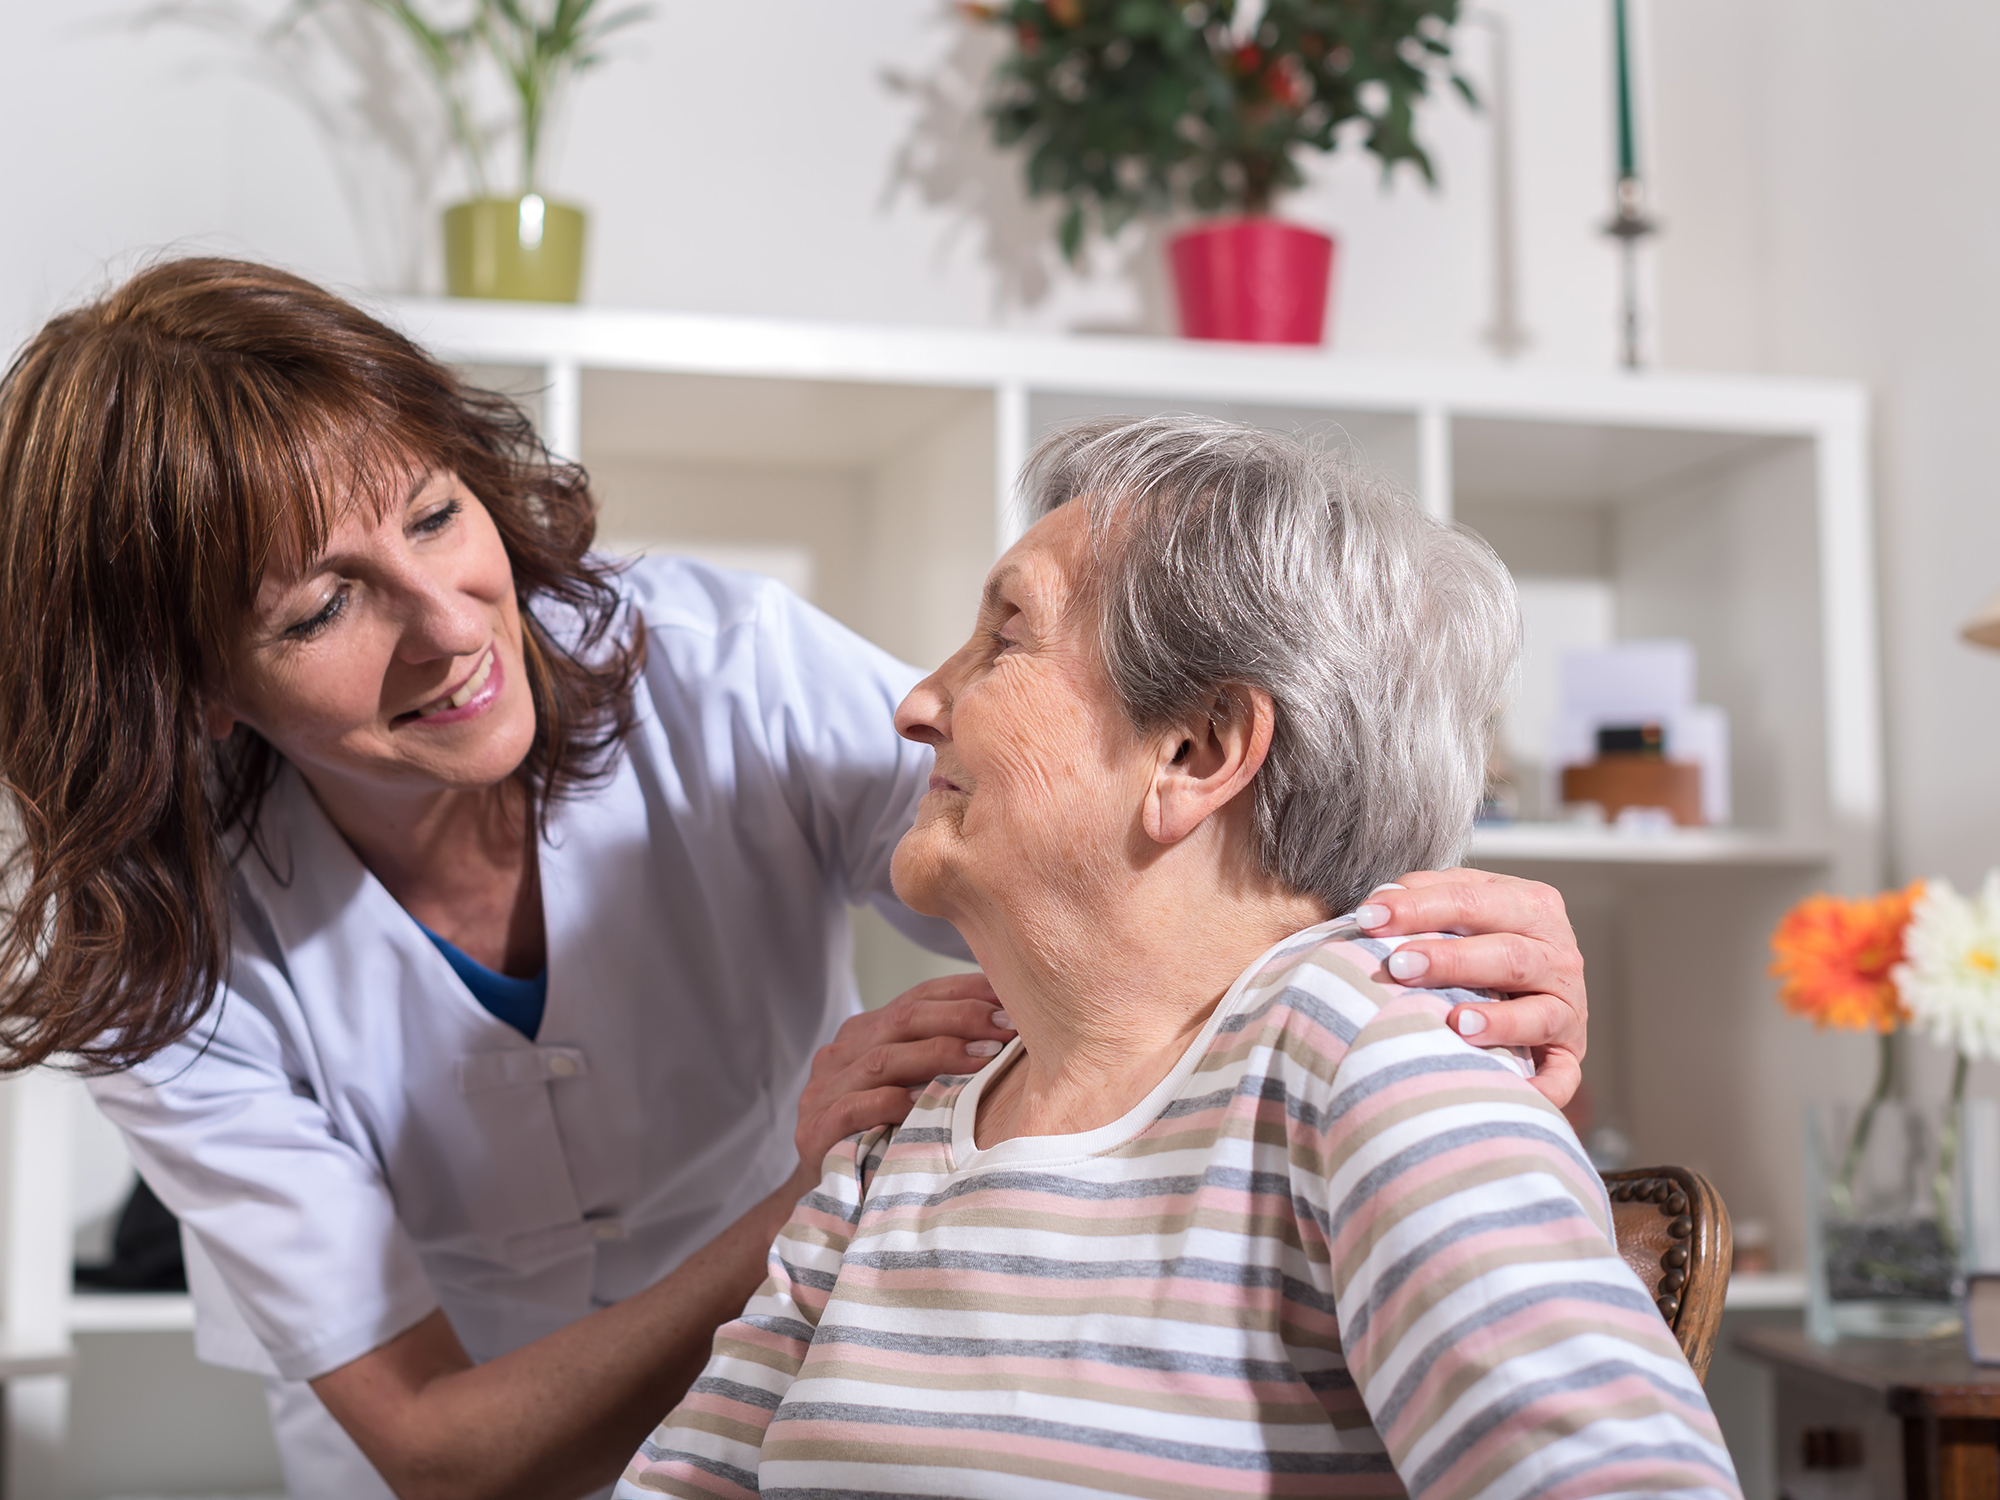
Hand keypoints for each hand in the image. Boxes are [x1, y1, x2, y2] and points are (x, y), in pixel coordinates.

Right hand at [793, 973, 1014, 1171]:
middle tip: (1007, 1026)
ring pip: (883, 1059)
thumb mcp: (912, 1089)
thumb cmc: (884, 1137)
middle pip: (903, 1019)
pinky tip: (926, 1101)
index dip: (964, 993)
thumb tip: (1010, 1031)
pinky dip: (891, 1102)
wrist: (830, 1195)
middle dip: (961, 1018)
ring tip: (986, 1056)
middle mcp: (840, 1053)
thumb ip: (941, 1059)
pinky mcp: (814, 1130)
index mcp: (864, 1034)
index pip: (918, 997)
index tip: (1010, 998)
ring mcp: (822, 1091)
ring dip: (939, 1054)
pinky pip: (855, 1107)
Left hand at [1354, 869, 1585, 1109]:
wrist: (1527, 978)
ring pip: (1539, 1012)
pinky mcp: (1570, 1051)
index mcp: (1530, 904)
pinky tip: (1516, 1091)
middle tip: (1399, 966)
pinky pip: (1562, 1074)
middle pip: (1508, 954)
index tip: (1369, 918)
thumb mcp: (1458, 906)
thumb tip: (1377, 907)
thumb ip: (1421, 896)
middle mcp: (1557, 953)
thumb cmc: (1479, 938)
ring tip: (1455, 1022)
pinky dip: (1544, 1087)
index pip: (1473, 900)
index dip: (1420, 908)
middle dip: (1451, 960)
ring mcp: (1568, 1005)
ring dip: (1499, 1021)